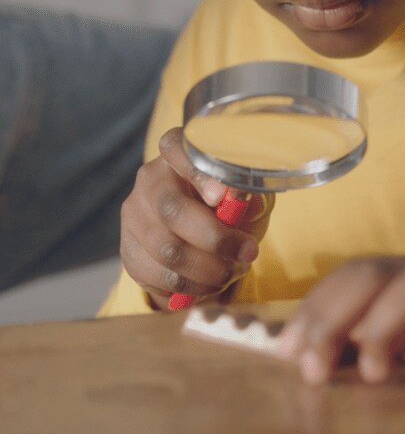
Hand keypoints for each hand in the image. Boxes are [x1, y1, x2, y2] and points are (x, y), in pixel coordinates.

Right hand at [120, 127, 274, 309]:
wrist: (194, 240)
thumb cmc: (223, 209)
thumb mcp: (240, 195)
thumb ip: (243, 194)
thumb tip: (244, 198)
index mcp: (175, 156)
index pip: (175, 147)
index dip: (197, 171)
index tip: (220, 195)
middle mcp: (148, 181)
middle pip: (172, 209)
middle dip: (216, 238)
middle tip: (245, 253)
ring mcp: (134, 216)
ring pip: (168, 250)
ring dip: (208, 268)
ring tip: (231, 271)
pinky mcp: (129, 251)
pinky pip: (161, 275)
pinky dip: (192, 286)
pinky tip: (210, 282)